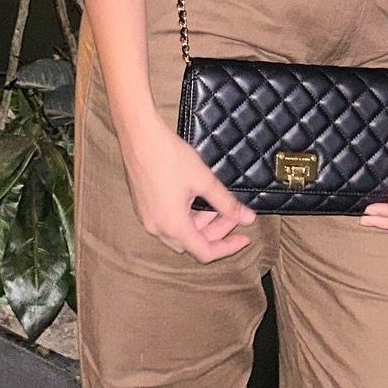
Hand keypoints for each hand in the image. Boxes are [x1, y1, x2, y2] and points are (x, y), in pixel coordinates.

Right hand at [118, 113, 257, 262]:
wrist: (139, 136)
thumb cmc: (169, 156)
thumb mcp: (204, 180)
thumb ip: (227, 203)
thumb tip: (248, 218)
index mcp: (173, 226)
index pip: (205, 252)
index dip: (228, 248)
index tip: (244, 238)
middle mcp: (157, 227)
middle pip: (192, 243)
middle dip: (215, 232)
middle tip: (232, 216)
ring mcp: (147, 217)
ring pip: (179, 233)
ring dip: (200, 224)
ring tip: (215, 205)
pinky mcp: (142, 206)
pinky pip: (167, 222)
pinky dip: (185, 217)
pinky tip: (195, 200)